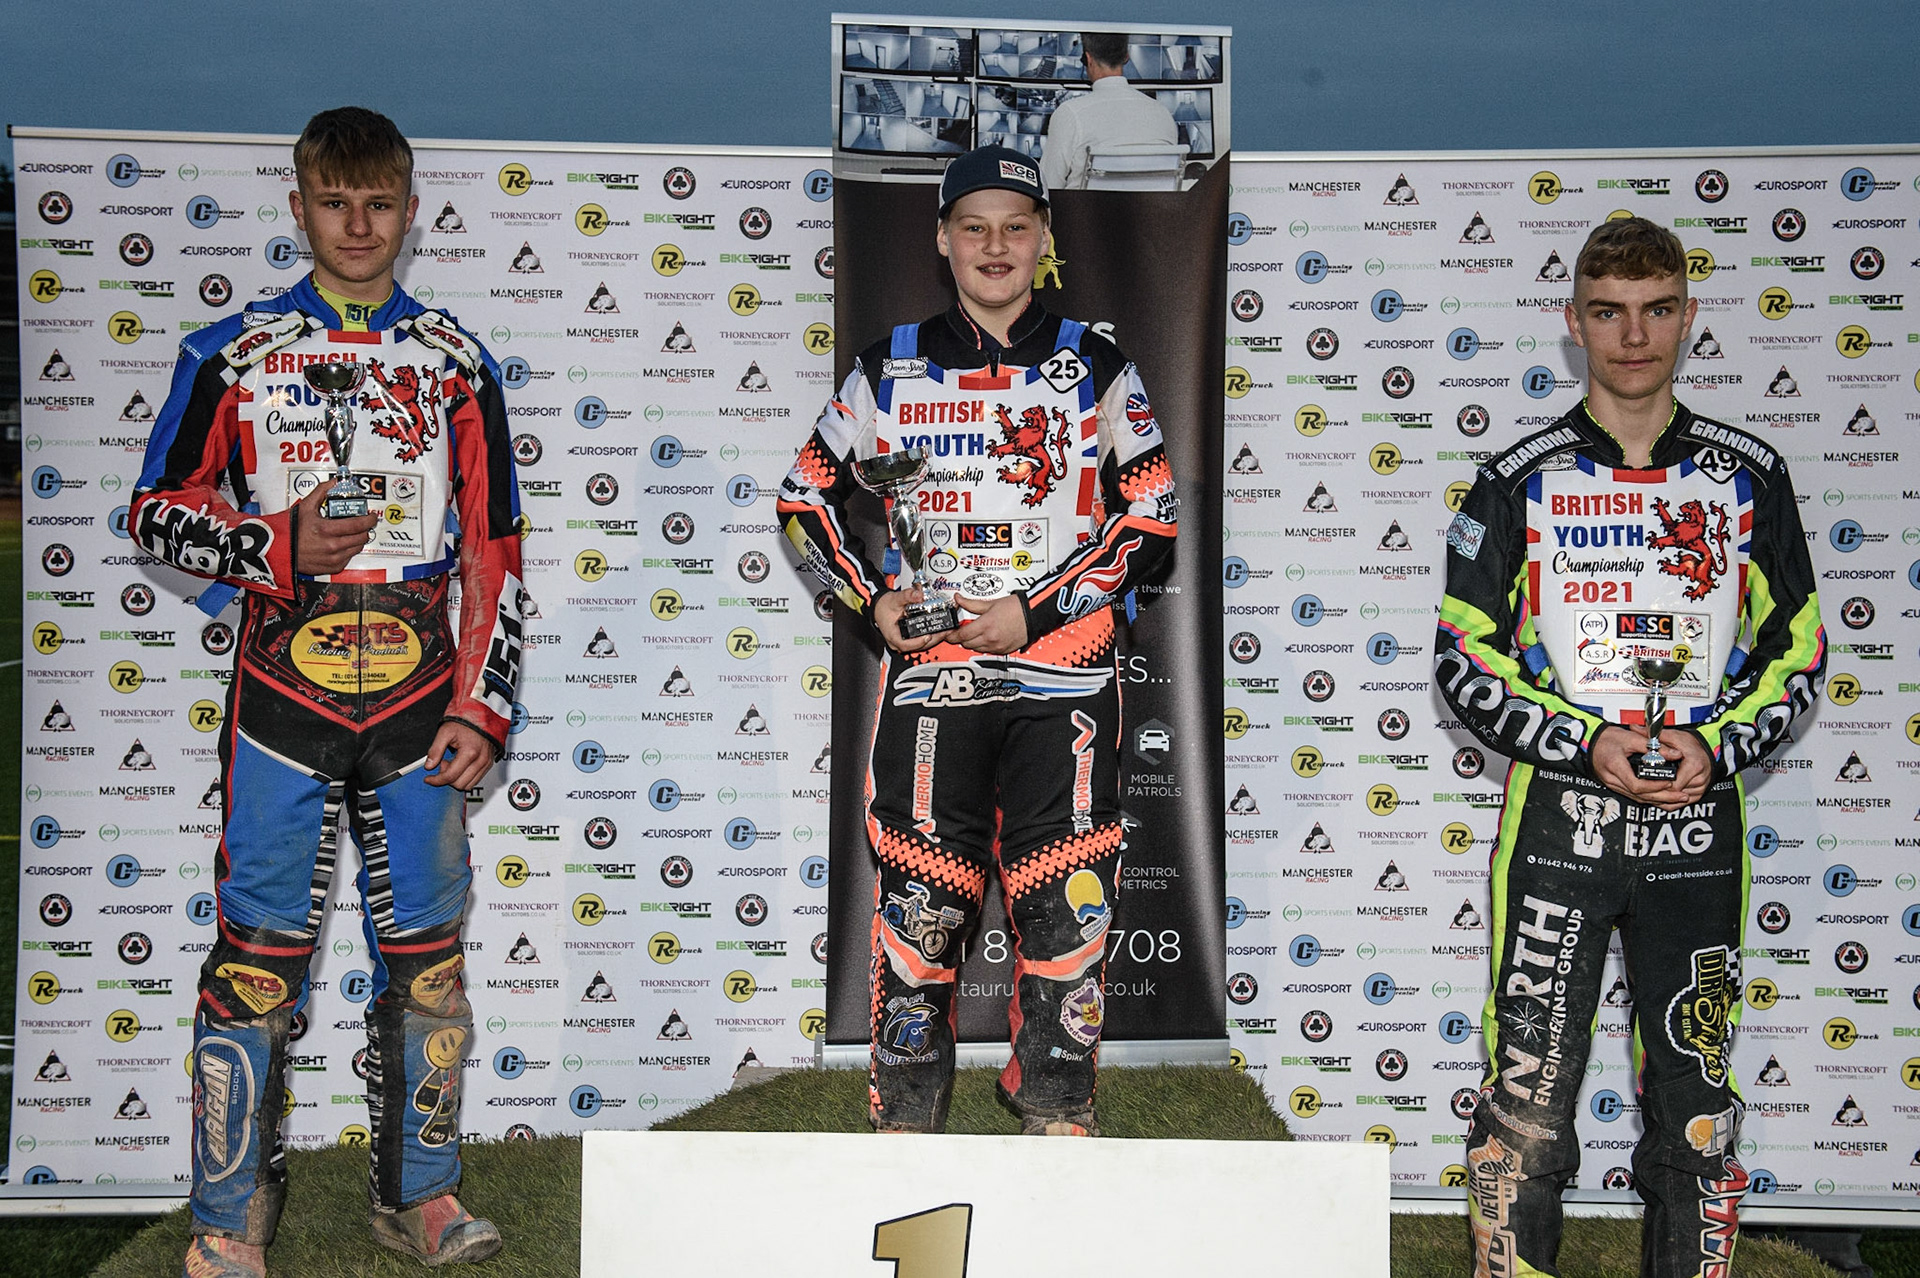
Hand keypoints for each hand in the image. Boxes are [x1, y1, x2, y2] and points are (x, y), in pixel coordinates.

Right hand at [293, 480, 378, 574]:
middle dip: (364, 529)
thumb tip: (333, 482)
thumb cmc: (290, 530)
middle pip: (362, 537)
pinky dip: (349, 550)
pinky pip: (349, 558)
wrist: (279, 550)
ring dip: (357, 539)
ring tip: (351, 532)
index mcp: (327, 530)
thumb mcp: (305, 507)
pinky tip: (341, 543)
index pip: (359, 525)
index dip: (369, 519)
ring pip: (357, 548)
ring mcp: (333, 558)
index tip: (371, 516)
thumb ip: (321, 492)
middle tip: (362, 523)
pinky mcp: (332, 567)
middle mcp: (332, 546)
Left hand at [423, 721, 494, 789]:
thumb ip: (435, 750)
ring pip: (468, 785)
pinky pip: (475, 780)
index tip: (428, 778)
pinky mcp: (489, 764)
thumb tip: (429, 765)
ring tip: (452, 763)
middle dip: (447, 777)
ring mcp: (486, 763)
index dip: (436, 780)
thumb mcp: (445, 732)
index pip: (450, 776)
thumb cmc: (466, 721)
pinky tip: (460, 765)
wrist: (481, 716)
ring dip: (456, 779)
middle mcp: (481, 760)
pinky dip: (465, 777)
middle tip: (443, 763)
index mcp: (470, 752)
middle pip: (459, 784)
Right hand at [873, 588, 953, 654]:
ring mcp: (904, 642)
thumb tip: (919, 595)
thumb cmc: (884, 607)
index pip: (905, 645)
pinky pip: (921, 641)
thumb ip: (907, 596)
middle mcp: (898, 642)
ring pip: (921, 645)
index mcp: (893, 635)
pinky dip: (931, 637)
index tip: (928, 636)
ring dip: (934, 639)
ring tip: (946, 630)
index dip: (918, 642)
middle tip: (945, 631)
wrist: (880, 607)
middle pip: (918, 646)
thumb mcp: (895, 599)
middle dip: (933, 639)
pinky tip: (939, 630)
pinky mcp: (910, 640)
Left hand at [951, 593, 1028, 654]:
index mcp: (986, 626)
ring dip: (972, 642)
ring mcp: (997, 647)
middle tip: (961, 630)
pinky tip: (985, 636)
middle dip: (962, 638)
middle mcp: (990, 639)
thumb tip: (959, 599)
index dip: (952, 635)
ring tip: (975, 632)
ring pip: (976, 649)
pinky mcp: (1003, 651)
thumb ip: (971, 603)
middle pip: (966, 644)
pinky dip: (983, 645)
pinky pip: (987, 651)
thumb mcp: (991, 603)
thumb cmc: (1017, 608)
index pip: (961, 635)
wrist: (1034, 615)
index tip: (949, 633)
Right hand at [1591, 723, 1711, 809]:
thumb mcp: (1630, 737)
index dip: (1654, 786)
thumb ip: (1654, 746)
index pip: (1636, 784)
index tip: (1668, 782)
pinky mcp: (1616, 786)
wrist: (1589, 741)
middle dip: (1663, 797)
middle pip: (1639, 795)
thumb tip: (1674, 753)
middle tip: (1681, 796)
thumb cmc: (1605, 739)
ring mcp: (1613, 784)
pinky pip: (1634, 795)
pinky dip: (1649, 797)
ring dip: (1658, 800)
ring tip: (1677, 798)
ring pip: (1637, 798)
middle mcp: (1613, 779)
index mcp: (1615, 766)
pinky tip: (1662, 797)